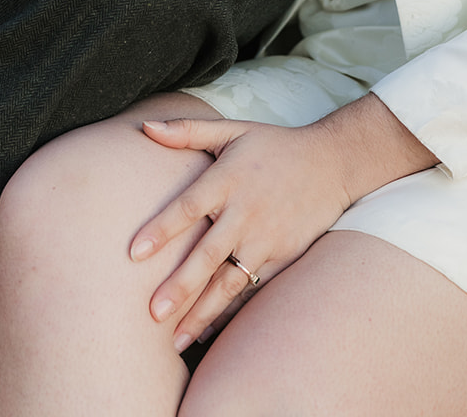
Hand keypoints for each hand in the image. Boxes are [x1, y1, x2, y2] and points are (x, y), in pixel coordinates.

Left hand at [130, 97, 433, 350]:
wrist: (332, 163)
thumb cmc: (275, 146)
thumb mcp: (234, 130)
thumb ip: (189, 131)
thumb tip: (145, 127)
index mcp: (229, 178)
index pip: (189, 206)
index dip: (162, 229)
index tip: (133, 253)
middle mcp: (246, 211)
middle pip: (209, 253)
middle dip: (181, 286)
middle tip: (152, 313)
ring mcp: (267, 238)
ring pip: (230, 281)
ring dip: (203, 312)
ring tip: (176, 340)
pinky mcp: (283, 257)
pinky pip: (252, 290)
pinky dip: (230, 312)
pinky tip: (208, 331)